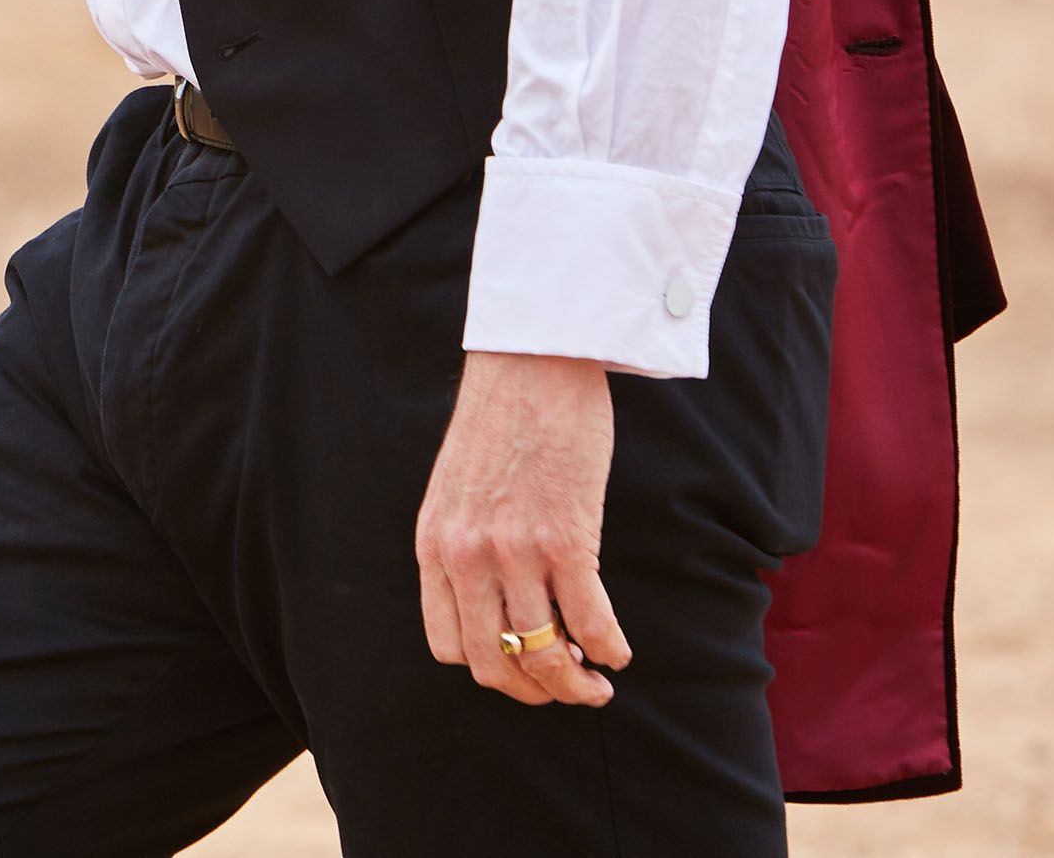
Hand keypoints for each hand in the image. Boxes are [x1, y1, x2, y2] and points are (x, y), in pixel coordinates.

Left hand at [415, 351, 631, 705]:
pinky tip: (619, 651)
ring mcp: (514, 551)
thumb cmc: (501, 419)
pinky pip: (589, 621)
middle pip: (494, 663)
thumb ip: (464, 541)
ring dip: (576, 685)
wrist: (532, 361)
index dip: (489, 668)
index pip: (448, 645)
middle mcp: (466, 556)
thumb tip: (496, 598)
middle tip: (564, 690)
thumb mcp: (455, 488)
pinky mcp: (566, 538)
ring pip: (543, 653)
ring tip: (597, 684)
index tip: (519, 666)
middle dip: (533, 692)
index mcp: (434, 545)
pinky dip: (608, 648)